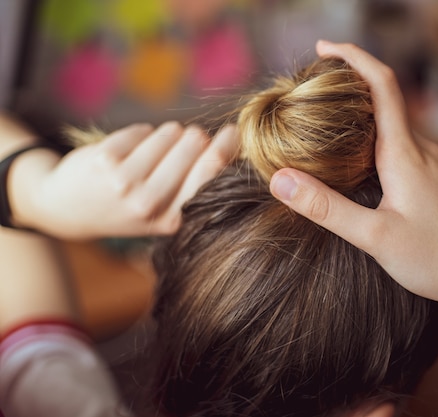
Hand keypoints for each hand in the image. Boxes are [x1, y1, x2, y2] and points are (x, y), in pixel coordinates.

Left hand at [12, 121, 238, 238]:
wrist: (71, 209)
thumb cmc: (130, 205)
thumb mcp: (164, 210)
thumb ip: (194, 184)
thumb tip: (231, 145)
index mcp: (171, 220)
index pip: (211, 173)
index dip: (227, 147)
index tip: (234, 132)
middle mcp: (148, 203)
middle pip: (194, 146)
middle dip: (195, 137)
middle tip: (190, 139)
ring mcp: (124, 181)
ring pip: (170, 133)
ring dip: (169, 134)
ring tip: (160, 147)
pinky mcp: (105, 159)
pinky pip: (143, 130)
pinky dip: (141, 134)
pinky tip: (133, 149)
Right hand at [269, 41, 437, 310]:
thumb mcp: (375, 238)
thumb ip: (326, 208)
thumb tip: (281, 180)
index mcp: (406, 153)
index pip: (382, 84)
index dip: (353, 56)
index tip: (323, 47)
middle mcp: (424, 150)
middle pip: (385, 102)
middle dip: (349, 90)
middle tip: (311, 95)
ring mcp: (437, 164)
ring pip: (395, 128)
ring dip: (363, 120)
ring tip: (328, 132)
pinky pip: (406, 149)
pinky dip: (379, 143)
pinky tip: (364, 167)